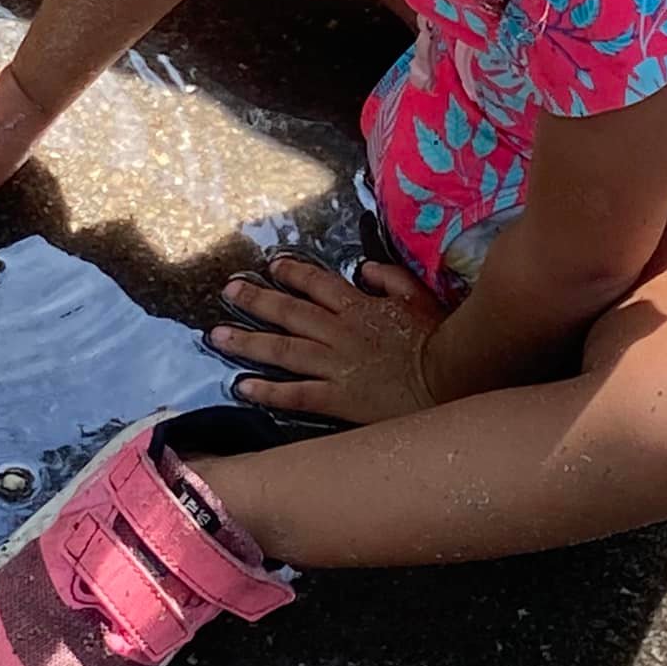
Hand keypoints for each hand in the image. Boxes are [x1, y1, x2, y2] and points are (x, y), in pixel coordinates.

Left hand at [208, 255, 447, 425]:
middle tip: (228, 291)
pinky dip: (268, 389)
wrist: (449, 380)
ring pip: (282, 350)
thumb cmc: (438, 341)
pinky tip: (243, 386)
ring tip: (217, 336)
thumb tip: (362, 268)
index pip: (316, 284)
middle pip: (288, 313)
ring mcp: (335, 366)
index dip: (291, 273)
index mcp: (358, 307)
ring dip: (247, 342)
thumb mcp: (418, 297)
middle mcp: (339, 333)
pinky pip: (296, 393)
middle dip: (255, 300)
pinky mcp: (338, 399)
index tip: (271, 266)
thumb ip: (390, 278)